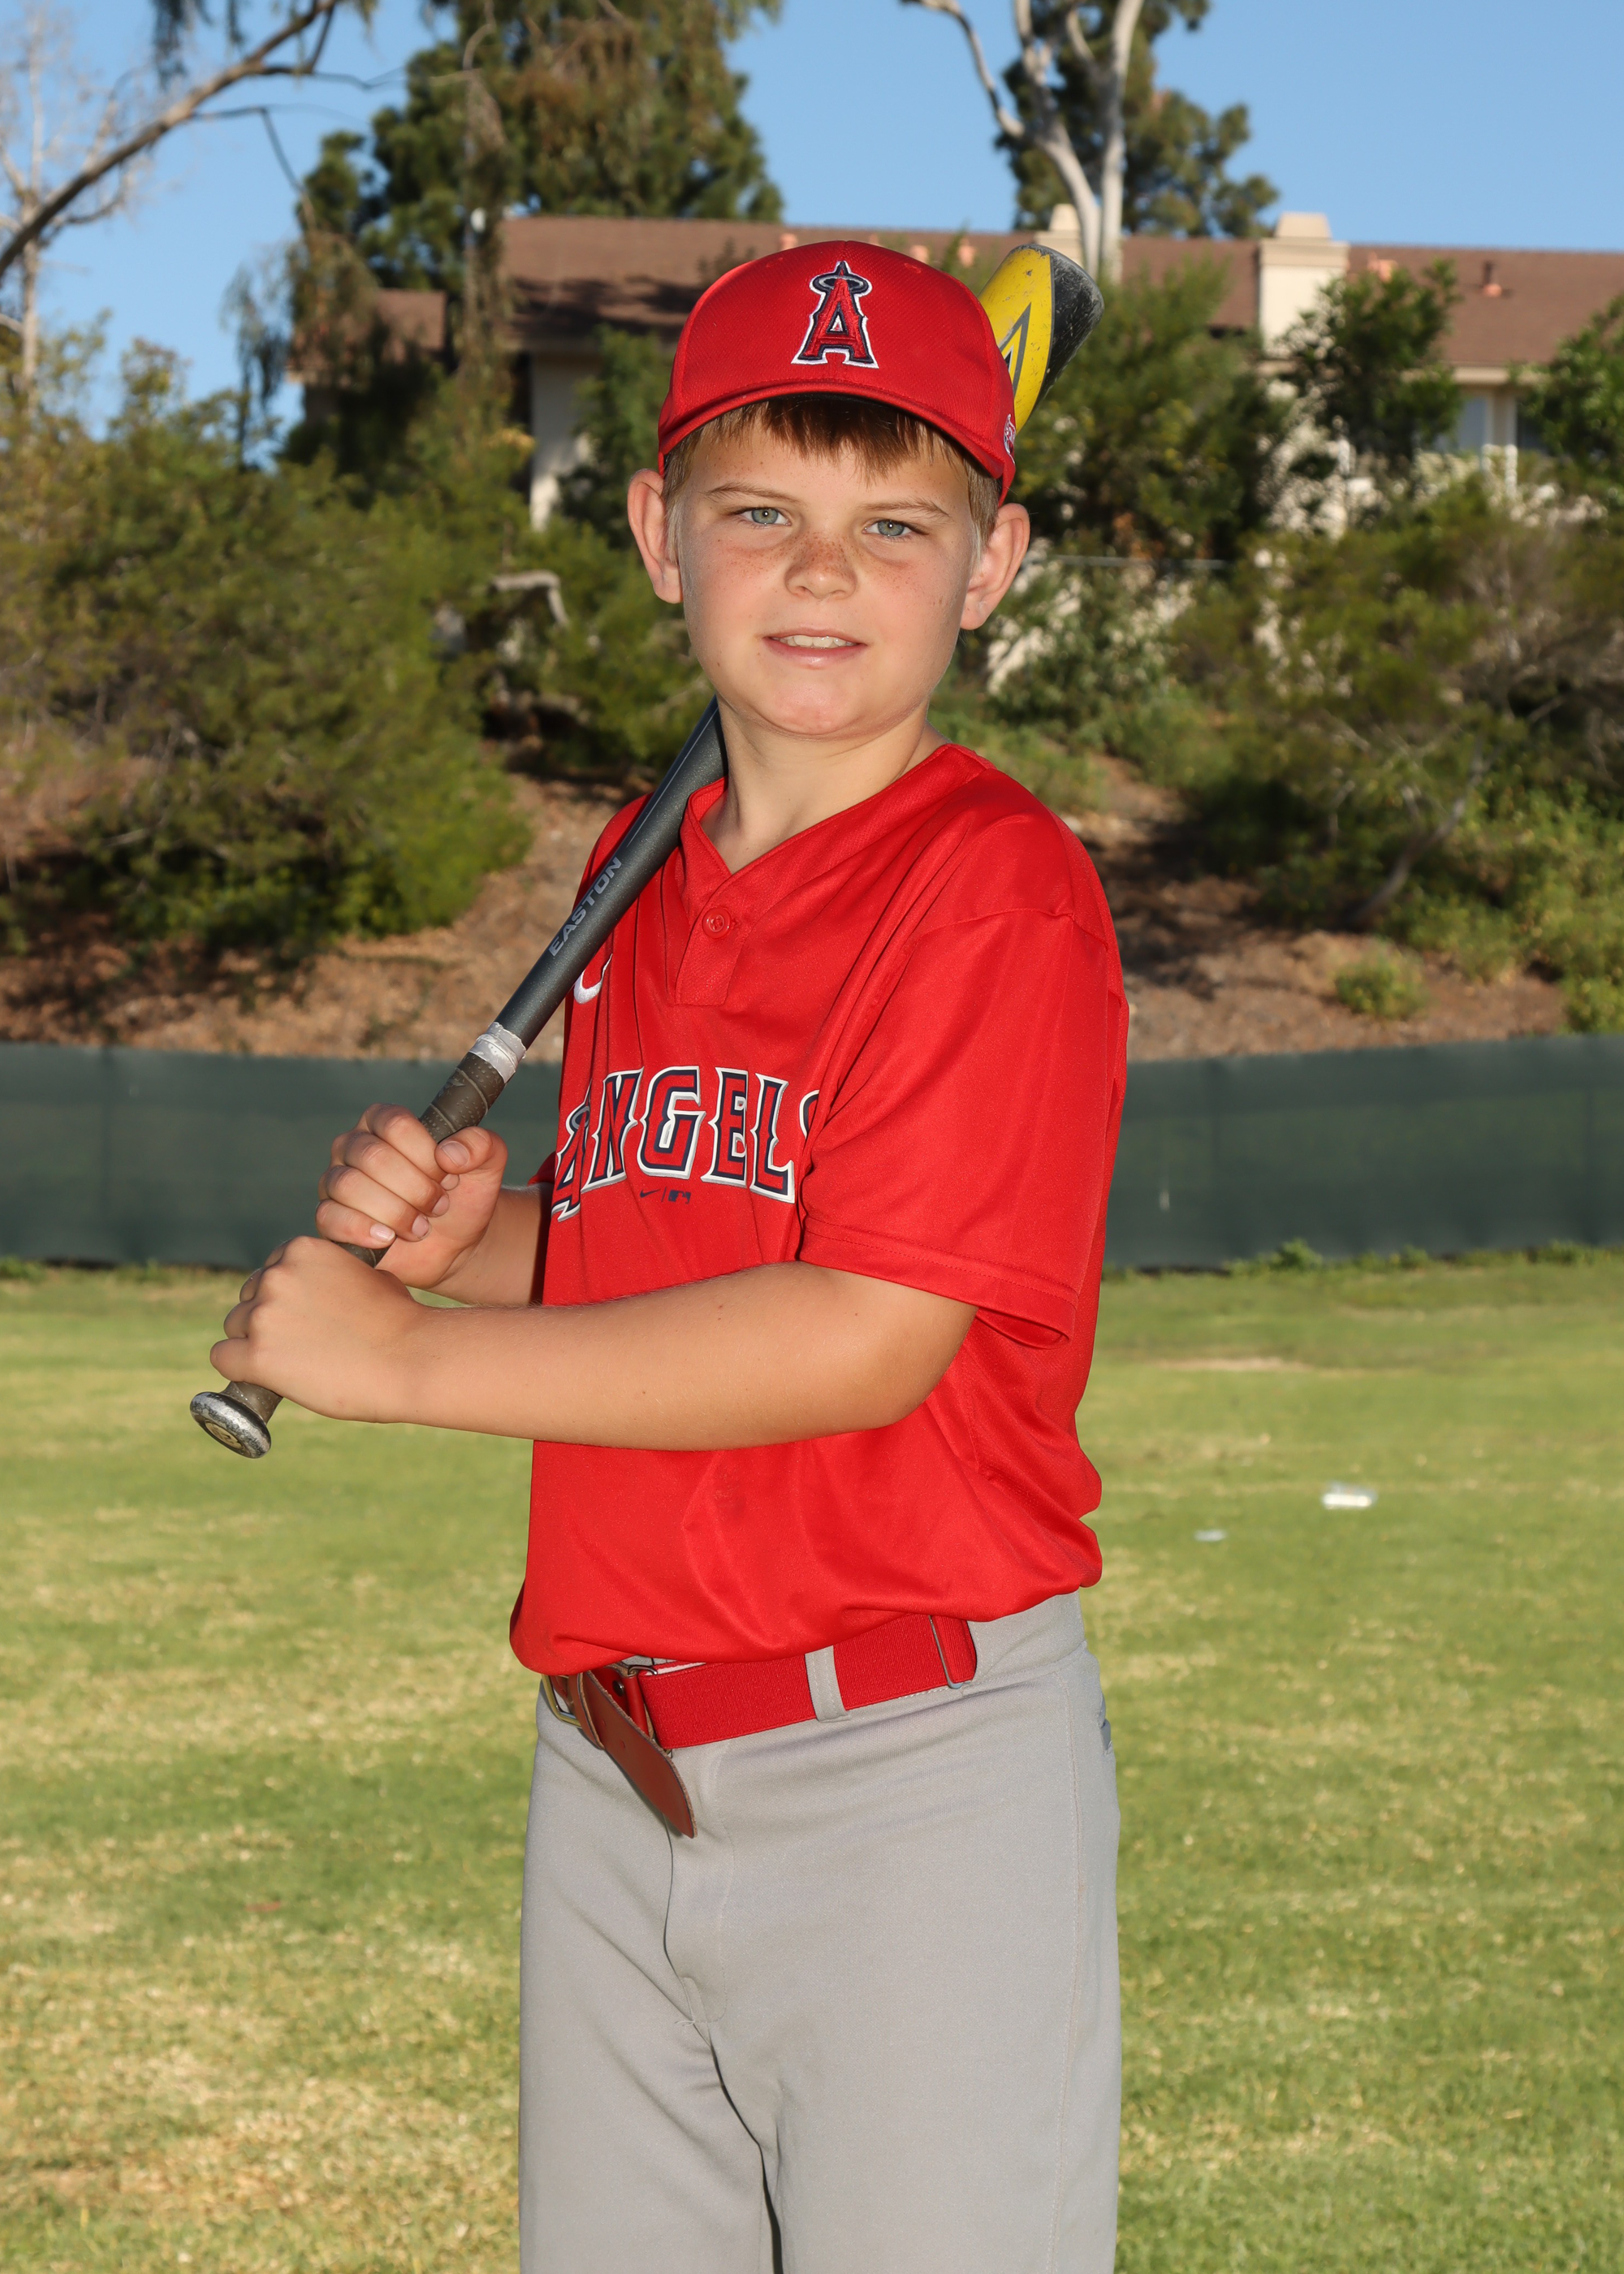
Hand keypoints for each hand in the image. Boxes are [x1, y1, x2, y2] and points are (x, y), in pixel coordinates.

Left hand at [210, 1236, 425, 1420]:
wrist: (411, 1359)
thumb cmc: (400, 1322)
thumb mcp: (366, 1276)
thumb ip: (332, 1276)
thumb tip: (321, 1291)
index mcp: (300, 1250)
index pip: (268, 1273)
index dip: (285, 1299)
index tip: (303, 1318)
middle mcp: (276, 1276)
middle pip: (247, 1300)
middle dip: (268, 1320)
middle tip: (302, 1344)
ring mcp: (264, 1315)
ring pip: (234, 1329)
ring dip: (256, 1345)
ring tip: (295, 1363)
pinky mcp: (257, 1355)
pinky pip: (224, 1358)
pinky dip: (241, 1370)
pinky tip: (266, 1377)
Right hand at [315, 1104, 509, 1291]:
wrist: (454, 1243)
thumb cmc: (463, 1196)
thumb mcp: (487, 1165)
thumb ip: (481, 1145)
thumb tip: (449, 1153)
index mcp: (384, 1122)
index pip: (395, 1124)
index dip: (425, 1154)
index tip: (447, 1175)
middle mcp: (354, 1146)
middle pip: (373, 1157)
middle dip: (415, 1187)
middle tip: (439, 1206)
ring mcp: (336, 1181)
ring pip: (349, 1186)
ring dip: (395, 1211)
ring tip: (421, 1227)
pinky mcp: (330, 1218)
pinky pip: (329, 1217)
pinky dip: (362, 1229)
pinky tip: (389, 1238)